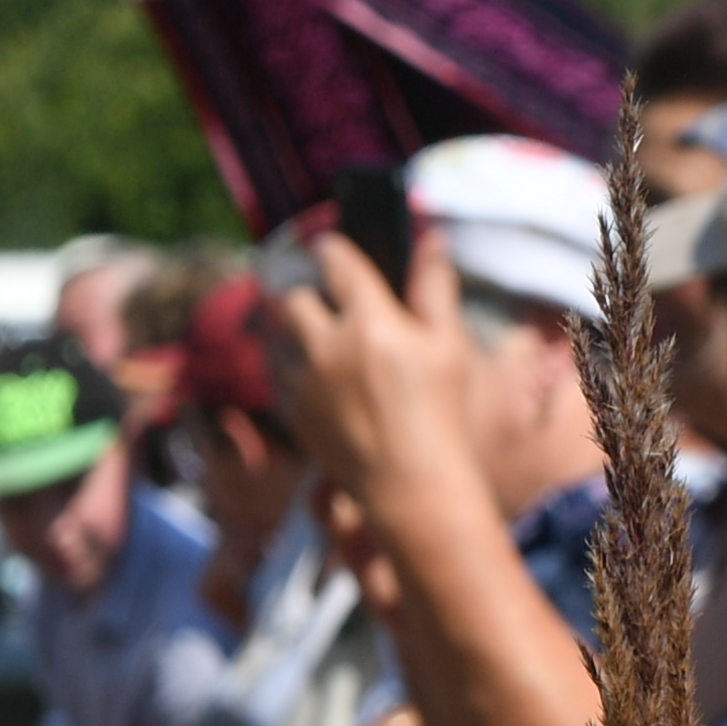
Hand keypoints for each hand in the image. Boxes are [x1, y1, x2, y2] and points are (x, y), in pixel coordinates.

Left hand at [269, 234, 491, 516]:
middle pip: (292, 298)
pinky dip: (290, 368)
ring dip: (291, 330)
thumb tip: (431, 240)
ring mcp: (304, 381)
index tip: (329, 248)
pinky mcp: (293, 413)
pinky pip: (278, 376)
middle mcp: (327, 345)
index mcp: (369, 320)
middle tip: (323, 299)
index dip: (330, 250)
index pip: (334, 263)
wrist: (410, 485)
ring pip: (277, 337)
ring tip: (315, 337)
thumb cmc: (441, 414)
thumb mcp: (449, 346)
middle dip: (305, 293)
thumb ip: (434, 288)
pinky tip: (316, 378)